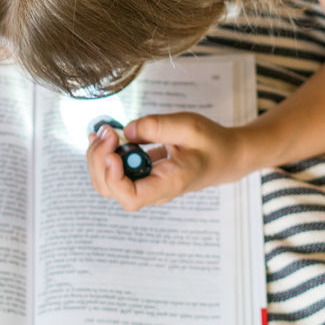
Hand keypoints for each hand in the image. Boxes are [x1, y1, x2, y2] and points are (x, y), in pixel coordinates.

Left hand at [85, 113, 249, 210]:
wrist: (226, 156)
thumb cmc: (212, 144)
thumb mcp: (189, 126)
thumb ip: (157, 127)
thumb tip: (126, 131)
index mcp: (169, 183)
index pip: (131, 197)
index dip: (114, 178)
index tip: (113, 152)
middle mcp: (154, 190)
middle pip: (111, 189)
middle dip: (99, 160)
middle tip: (107, 131)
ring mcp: (146, 184)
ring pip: (108, 182)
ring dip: (99, 156)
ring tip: (105, 131)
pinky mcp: (141, 174)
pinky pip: (115, 172)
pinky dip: (105, 154)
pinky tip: (107, 136)